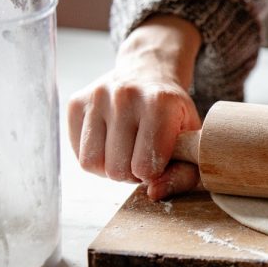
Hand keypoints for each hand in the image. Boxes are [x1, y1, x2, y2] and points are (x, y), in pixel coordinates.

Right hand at [67, 15, 202, 199]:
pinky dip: (95, 157)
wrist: (149, 72)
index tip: (159, 161)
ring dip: (110, 168)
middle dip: (131, 174)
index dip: (153, 173)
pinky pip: (77, 152)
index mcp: (160, 103)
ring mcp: (97, 97)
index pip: (145, 167)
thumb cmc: (173, 114)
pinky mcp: (76, 102)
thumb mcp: (191, 140)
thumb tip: (154, 194)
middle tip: (142, 157)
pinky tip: (110, 143)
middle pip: (117, 169)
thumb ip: (185, 173)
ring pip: (92, 163)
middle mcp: (125, 96)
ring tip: (126, 153)